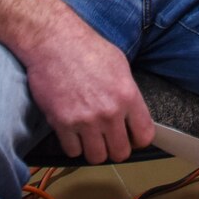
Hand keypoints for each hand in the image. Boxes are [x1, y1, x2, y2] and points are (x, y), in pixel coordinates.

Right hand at [18, 20, 153, 162]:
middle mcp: (109, 112)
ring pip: (97, 157)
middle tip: (107, 138)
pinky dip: (72, 145)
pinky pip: (72, 151)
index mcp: (127, 95)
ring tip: (89, 136)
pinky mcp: (62, 124)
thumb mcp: (119, 65)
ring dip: (93, 149)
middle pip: (120, 152)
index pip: (144, 135)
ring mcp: (86, 120)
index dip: (138, 140)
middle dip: (115, 148)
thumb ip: (127, 92)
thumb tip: (132, 113)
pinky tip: (72, 132)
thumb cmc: (87, 48)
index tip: (131, 137)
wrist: (54, 42)